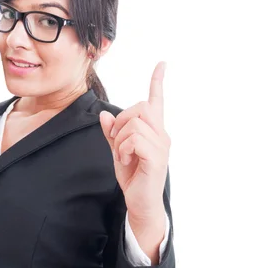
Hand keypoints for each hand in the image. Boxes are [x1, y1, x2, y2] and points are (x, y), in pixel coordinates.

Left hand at [100, 61, 169, 225]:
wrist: (141, 204)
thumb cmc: (133, 177)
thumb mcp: (118, 151)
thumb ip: (112, 133)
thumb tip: (105, 115)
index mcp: (154, 131)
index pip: (156, 101)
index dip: (157, 81)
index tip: (162, 63)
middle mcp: (161, 134)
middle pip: (138, 107)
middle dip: (121, 122)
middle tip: (118, 143)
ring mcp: (161, 145)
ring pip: (134, 123)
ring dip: (120, 140)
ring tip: (124, 156)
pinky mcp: (156, 157)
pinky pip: (134, 139)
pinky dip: (124, 149)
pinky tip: (127, 160)